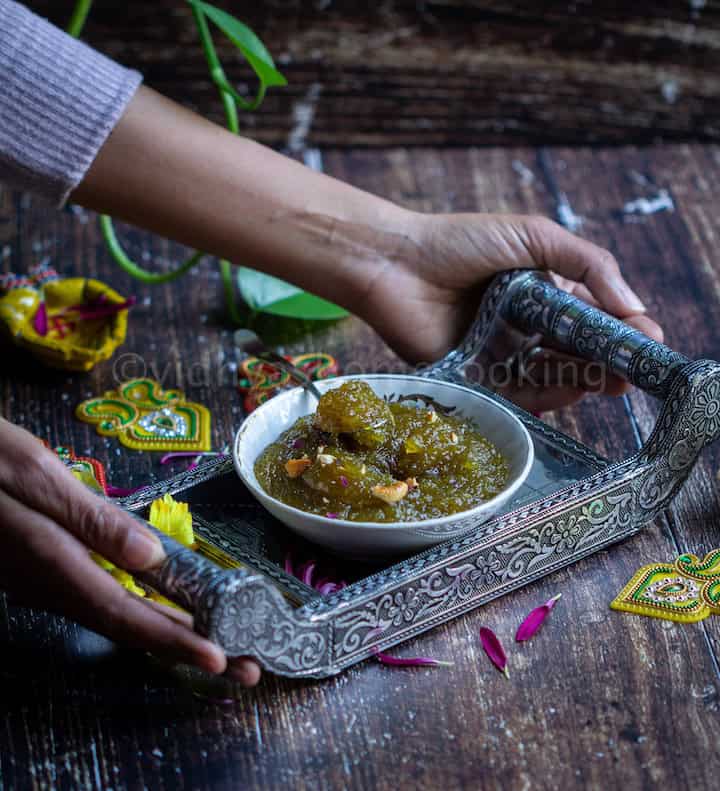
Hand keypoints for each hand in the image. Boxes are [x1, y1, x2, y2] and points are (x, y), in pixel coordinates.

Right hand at [0, 419, 259, 685]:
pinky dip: (144, 610)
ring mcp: (46, 580)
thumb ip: (91, 519)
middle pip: (128, 626)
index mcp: (53, 560)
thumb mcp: (32, 474)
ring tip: (222, 640)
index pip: (124, 614)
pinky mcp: (46, 568)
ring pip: (118, 616)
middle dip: (187, 648)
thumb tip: (152, 557)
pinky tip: (168, 608)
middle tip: (243, 666)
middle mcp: (51, 583)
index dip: (173, 640)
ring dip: (171, 632)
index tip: (219, 660)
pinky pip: (103, 599)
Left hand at [361, 212, 663, 410]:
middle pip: (574, 352)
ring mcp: (499, 354)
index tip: (647, 339)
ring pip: (549, 377)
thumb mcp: (534, 236)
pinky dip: (544, 396)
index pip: (590, 316)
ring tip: (610, 381)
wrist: (393, 263)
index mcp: (540, 291)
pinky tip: (570, 390)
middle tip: (632, 371)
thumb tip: (634, 305)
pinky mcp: (474, 378)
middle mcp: (522, 326)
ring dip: (582, 381)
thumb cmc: (459, 241)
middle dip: (607, 362)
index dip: (620, 329)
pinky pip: (515, 395)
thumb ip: (587, 264)